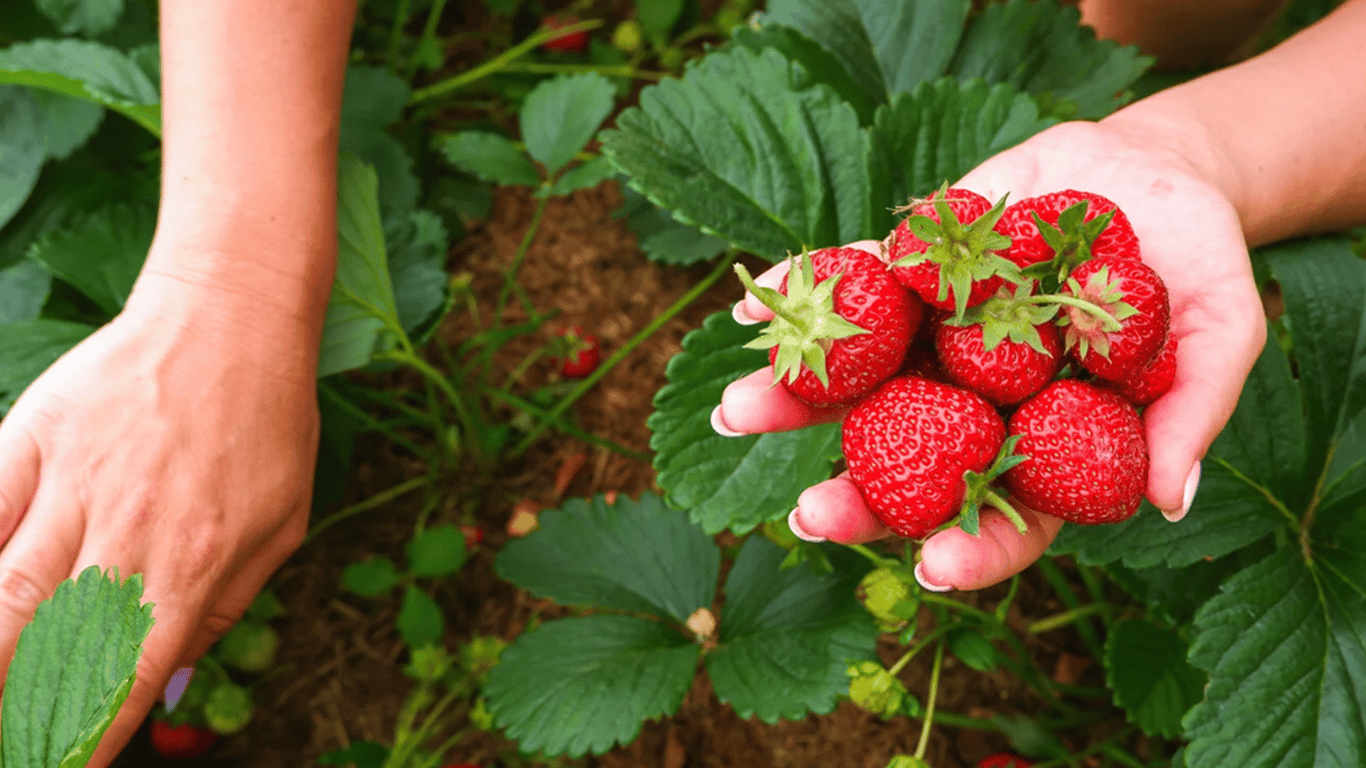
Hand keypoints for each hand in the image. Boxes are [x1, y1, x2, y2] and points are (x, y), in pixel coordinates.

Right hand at [0, 256, 319, 765]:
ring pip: (1, 592)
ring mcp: (72, 486)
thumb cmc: (268, 427)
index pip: (123, 682)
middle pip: (46, 650)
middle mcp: (126, 536)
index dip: (80, 742)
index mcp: (193, 568)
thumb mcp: (281, 526)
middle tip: (11, 744)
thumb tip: (167, 674)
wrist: (232, 320)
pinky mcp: (31, 439)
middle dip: (14, 712)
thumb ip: (224, 607)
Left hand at [714, 119, 1265, 590]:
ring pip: (859, 381)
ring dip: (796, 397)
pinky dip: (805, 292)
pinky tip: (755, 307)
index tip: (933, 567)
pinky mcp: (912, 272)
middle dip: (857, 495)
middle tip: (810, 516)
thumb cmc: (1197, 268)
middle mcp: (975, 400)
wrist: (1155, 174)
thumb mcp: (1220, 331)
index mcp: (1046, 439)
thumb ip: (1191, 411)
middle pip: (912, 464)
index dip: (973, 546)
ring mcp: (936, 338)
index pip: (1008, 514)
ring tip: (737, 412)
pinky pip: (853, 283)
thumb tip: (1170, 502)